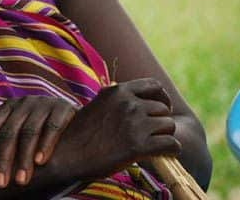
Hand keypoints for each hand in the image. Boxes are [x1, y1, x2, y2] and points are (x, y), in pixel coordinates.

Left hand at [0, 96, 76, 187]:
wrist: (70, 114)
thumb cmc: (36, 126)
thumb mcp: (13, 128)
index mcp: (8, 107)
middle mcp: (23, 103)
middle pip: (9, 132)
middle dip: (3, 159)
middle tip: (0, 183)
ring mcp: (43, 104)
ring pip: (29, 132)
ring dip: (24, 158)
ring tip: (21, 180)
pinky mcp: (62, 108)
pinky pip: (53, 126)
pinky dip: (46, 144)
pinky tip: (41, 162)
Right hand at [52, 78, 180, 180]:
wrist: (68, 154)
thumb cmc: (81, 132)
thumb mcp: (99, 105)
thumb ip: (119, 101)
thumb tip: (140, 102)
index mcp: (117, 91)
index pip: (154, 86)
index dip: (162, 98)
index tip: (162, 108)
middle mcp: (128, 103)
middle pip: (163, 109)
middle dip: (161, 121)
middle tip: (154, 133)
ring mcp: (134, 124)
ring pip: (169, 126)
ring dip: (165, 136)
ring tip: (155, 144)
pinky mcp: (139, 146)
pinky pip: (171, 144)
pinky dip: (172, 150)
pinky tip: (163, 154)